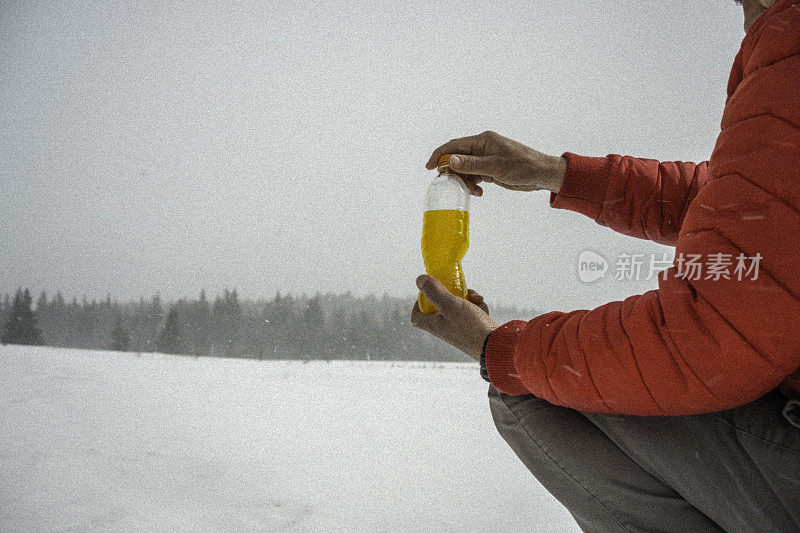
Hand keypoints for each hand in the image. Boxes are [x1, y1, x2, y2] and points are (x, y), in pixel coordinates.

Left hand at [411, 275, 498, 360]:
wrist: (494, 345)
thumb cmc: (470, 327)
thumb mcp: (450, 304)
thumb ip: (434, 291)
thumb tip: (420, 279)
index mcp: (433, 325)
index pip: (416, 316)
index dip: (419, 302)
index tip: (429, 292)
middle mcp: (444, 328)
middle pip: (440, 306)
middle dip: (453, 293)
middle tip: (461, 290)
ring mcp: (458, 329)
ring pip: (458, 306)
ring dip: (468, 299)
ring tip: (477, 300)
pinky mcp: (472, 329)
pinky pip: (471, 313)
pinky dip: (477, 307)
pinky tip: (484, 309)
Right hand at [425, 130, 566, 196]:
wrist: (541, 174)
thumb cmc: (522, 166)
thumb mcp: (495, 167)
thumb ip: (472, 164)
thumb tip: (450, 160)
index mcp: (483, 140)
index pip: (454, 145)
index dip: (439, 155)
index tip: (429, 167)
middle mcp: (482, 147)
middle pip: (458, 158)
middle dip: (454, 173)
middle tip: (454, 185)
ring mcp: (486, 158)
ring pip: (465, 169)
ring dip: (465, 181)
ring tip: (475, 191)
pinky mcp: (491, 169)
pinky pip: (474, 175)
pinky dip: (474, 184)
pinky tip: (480, 192)